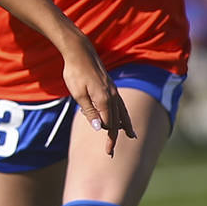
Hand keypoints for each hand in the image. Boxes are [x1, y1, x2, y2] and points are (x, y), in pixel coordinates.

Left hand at [61, 37, 135, 155]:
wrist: (80, 52)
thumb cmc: (75, 73)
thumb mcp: (78, 95)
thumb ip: (90, 112)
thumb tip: (101, 128)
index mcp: (105, 100)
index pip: (110, 125)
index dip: (110, 140)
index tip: (109, 153)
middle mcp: (112, 96)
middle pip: (118, 121)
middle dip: (116, 137)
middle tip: (111, 153)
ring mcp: (113, 90)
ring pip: (122, 112)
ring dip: (125, 125)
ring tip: (132, 135)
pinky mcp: (110, 86)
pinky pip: (120, 104)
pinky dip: (123, 113)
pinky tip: (122, 116)